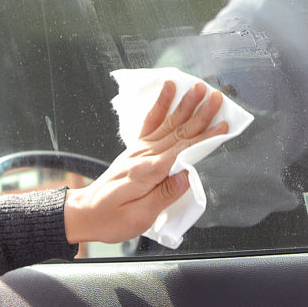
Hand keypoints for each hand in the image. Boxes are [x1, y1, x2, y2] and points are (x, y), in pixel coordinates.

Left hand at [64, 81, 227, 243]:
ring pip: (168, 122)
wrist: (84, 213)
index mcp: (148, 172)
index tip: (223, 125)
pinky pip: (151, 121)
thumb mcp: (139, 217)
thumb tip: (188, 175)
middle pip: (179, 131)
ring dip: (186, 104)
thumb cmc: (111, 219)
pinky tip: (168, 89)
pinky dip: (161, 104)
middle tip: (217, 97)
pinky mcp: (136, 149)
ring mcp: (139, 150)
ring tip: (199, 88)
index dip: (205, 137)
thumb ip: (164, 194)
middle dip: (200, 113)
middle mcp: (144, 156)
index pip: (183, 151)